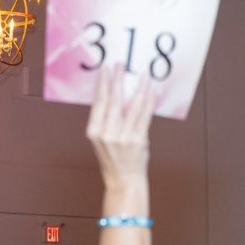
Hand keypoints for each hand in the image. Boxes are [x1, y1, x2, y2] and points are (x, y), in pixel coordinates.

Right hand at [86, 65, 154, 192]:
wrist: (123, 180)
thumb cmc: (114, 158)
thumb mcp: (102, 139)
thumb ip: (106, 119)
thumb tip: (116, 93)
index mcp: (94, 132)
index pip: (98, 102)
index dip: (102, 84)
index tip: (106, 69)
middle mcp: (107, 133)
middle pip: (113, 100)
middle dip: (118, 79)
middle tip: (121, 64)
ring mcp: (123, 137)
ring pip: (132, 105)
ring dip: (139, 87)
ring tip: (142, 75)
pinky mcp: (138, 140)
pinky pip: (145, 115)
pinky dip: (149, 101)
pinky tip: (150, 91)